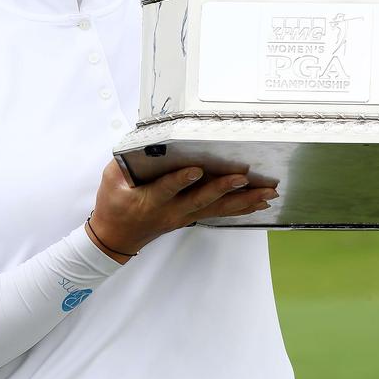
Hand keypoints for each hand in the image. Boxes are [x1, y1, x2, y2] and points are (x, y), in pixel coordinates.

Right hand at [87, 160, 277, 261]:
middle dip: (224, 188)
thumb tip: (144, 140)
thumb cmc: (113, 206)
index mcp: (150, 200)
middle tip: (244, 178)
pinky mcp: (191, 217)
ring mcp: (184, 216)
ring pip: (217, 209)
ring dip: (244, 201)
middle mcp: (172, 211)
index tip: (196, 170)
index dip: (181, 180)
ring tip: (267, 193)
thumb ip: (126, 161)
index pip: (167, 189)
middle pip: (202, 200)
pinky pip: (219, 213)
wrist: (116, 238)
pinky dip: (241, 208)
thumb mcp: (111, 180)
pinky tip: (259, 203)